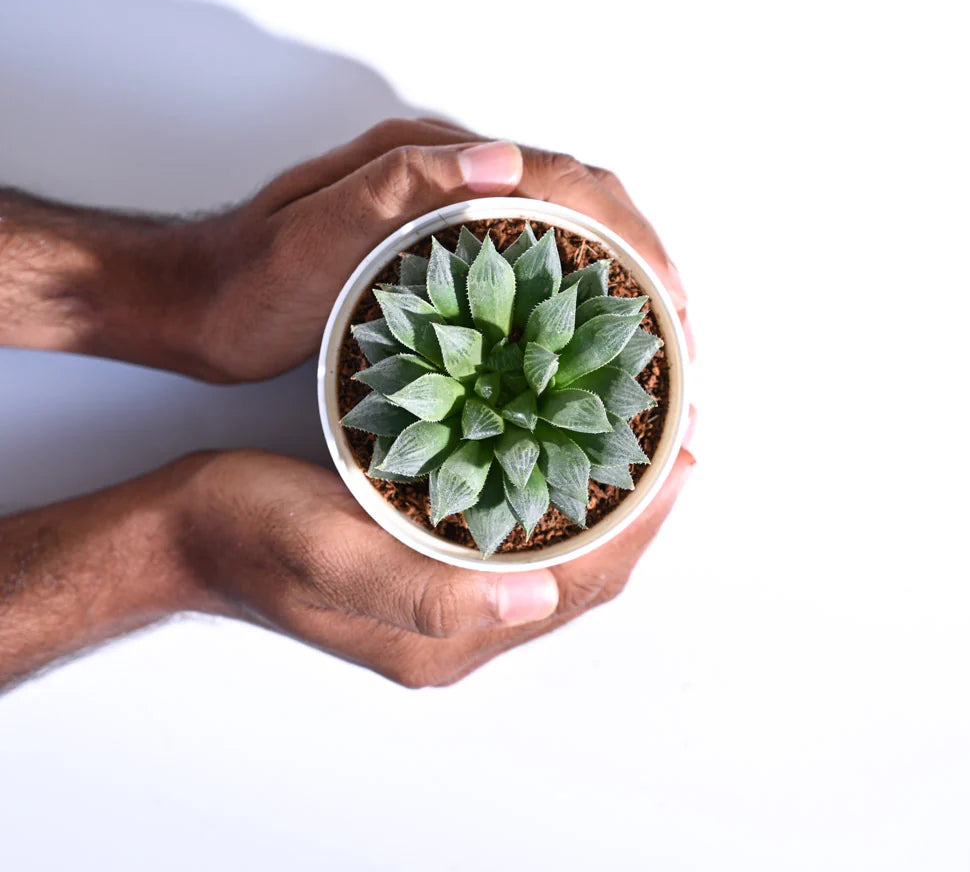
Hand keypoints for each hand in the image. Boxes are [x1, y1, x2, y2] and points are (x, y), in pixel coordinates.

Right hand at [173, 442, 695, 686]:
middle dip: (639, 509)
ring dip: (604, 499)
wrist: (188, 531)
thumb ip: (425, 591)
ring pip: (556, 552)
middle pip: (581, 573)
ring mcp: (444, 594)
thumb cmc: (247, 534)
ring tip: (640, 438)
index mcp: (444, 634)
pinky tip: (564, 448)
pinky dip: (557, 492)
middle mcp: (458, 622)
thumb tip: (537, 603)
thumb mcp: (326, 556)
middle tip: (678, 436)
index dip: (639, 525)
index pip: (577, 586)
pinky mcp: (428, 560)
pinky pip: (519, 532)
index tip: (681, 458)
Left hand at [181, 117, 692, 381]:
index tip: (672, 310)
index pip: (568, 185)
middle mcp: (449, 182)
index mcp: (431, 167)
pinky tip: (586, 347)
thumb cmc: (246, 282)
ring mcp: (445, 219)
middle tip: (681, 342)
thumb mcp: (312, 239)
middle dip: (647, 266)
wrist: (192, 301)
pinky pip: (529, 267)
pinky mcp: (436, 256)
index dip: (633, 244)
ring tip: (656, 350)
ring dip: (621, 284)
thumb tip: (501, 159)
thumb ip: (395, 190)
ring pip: (564, 238)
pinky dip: (575, 302)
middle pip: (583, 207)